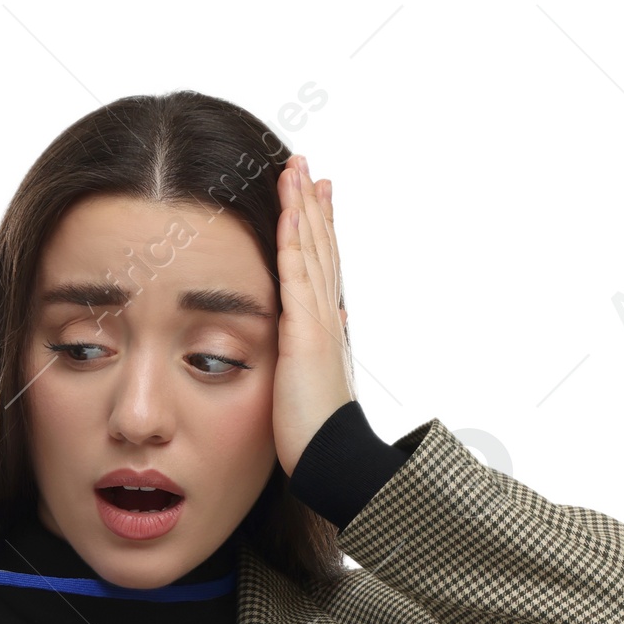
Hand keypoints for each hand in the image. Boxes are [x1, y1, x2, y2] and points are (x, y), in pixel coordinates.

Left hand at [272, 152, 354, 476]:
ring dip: (301, 207)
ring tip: (295, 168)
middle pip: (321, 247)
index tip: (315, 196)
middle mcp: (326, 316)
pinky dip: (293, 238)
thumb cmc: (317, 432)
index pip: (321, 267)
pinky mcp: (304, 332)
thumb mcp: (315, 382)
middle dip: (312, 204)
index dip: (319, 229)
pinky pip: (296, 274)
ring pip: (310, 250)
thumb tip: (335, 324)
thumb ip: (317, 349)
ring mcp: (318, 320)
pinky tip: (288, 208)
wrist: (331, 458)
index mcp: (325, 327)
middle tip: (306, 165)